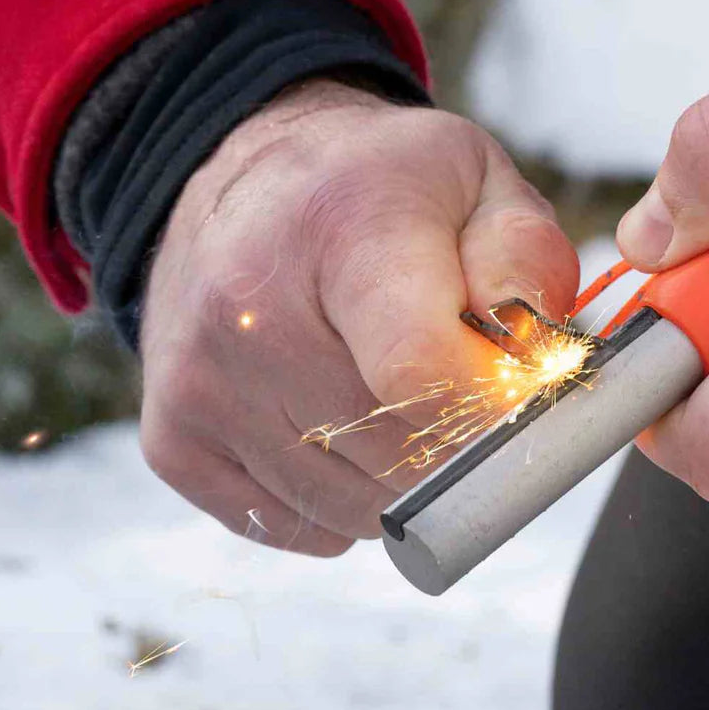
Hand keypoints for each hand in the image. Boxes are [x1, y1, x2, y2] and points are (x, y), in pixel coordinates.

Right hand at [138, 80, 577, 553]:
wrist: (237, 187)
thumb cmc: (371, 194)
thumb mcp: (473, 182)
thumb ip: (527, 264)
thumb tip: (535, 371)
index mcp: (343, 226)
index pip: (423, 374)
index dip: (487, 413)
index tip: (507, 402)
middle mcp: (249, 312)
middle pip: (397, 459)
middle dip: (454, 453)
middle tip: (457, 402)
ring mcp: (200, 386)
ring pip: (349, 513)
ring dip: (396, 487)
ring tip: (389, 408)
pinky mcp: (173, 443)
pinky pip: (291, 526)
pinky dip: (332, 505)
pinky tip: (333, 434)